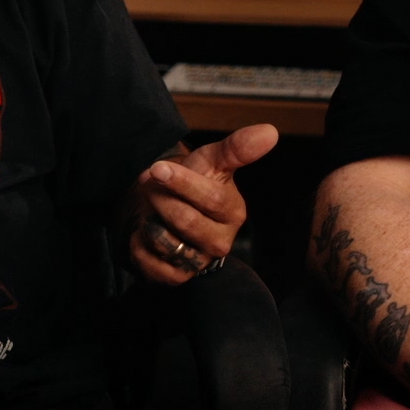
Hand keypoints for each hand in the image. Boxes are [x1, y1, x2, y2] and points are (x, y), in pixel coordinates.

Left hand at [126, 124, 275, 282]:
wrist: (166, 212)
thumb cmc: (194, 184)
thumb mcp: (211, 161)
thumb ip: (237, 148)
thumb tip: (270, 131)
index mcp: (233, 211)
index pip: (210, 198)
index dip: (182, 182)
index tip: (158, 168)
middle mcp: (221, 241)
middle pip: (184, 219)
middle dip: (160, 198)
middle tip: (150, 184)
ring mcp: (199, 261)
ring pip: (165, 241)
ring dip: (149, 221)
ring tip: (154, 212)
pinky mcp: (177, 278)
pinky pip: (150, 263)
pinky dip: (139, 245)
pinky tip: (146, 233)